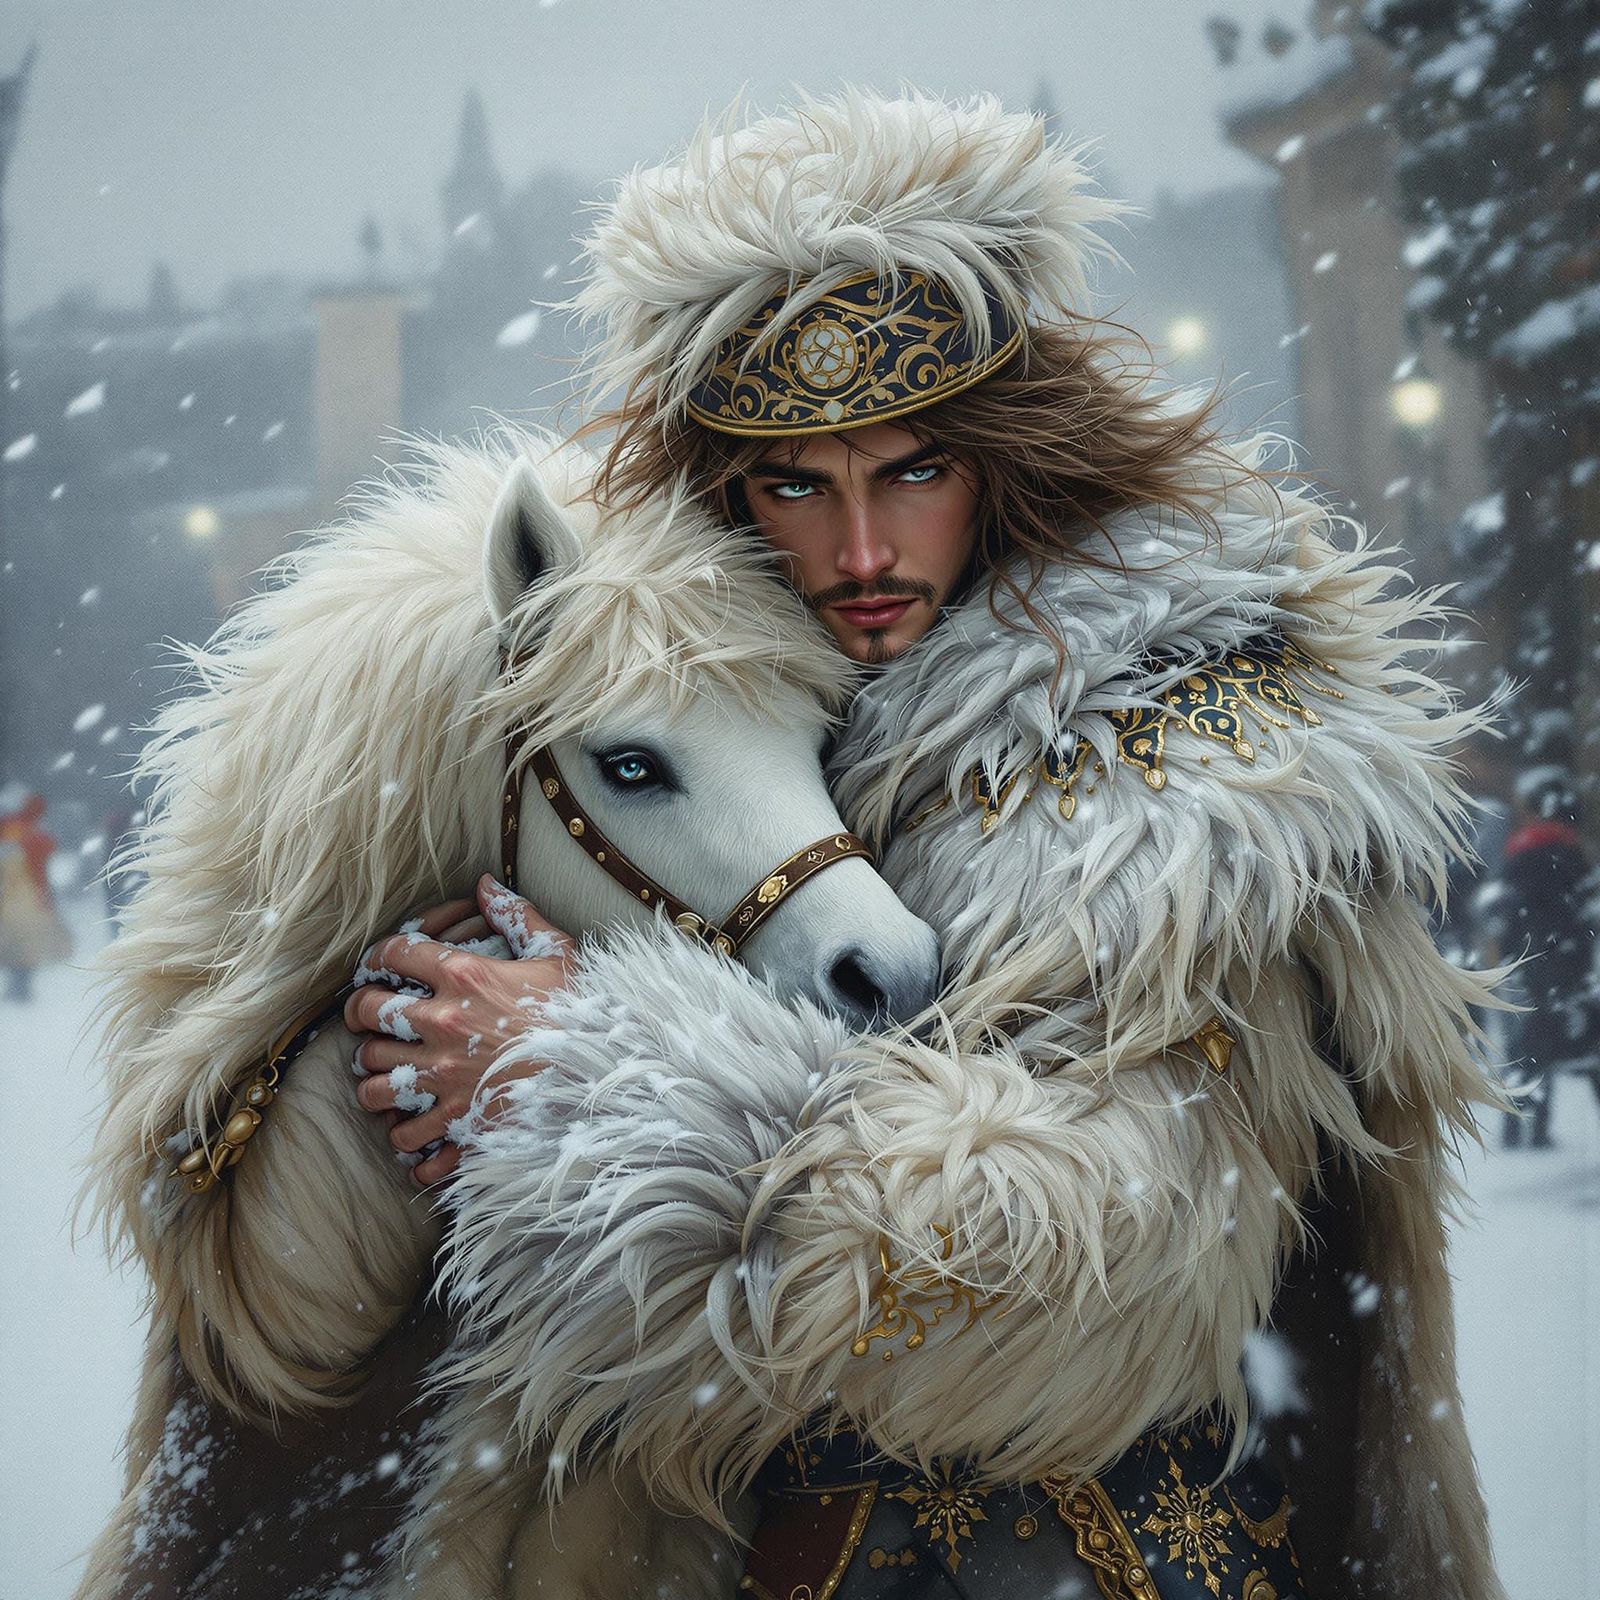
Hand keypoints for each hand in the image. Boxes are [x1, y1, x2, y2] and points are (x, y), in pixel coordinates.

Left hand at [346, 874, 575, 1185]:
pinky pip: (406, 1134)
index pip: (394, 954)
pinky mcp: (456, 1119)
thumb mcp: (557, 953)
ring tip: (383, 1072)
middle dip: (359, 1013)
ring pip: (373, 1077)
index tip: (375, 966)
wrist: (604, 1074)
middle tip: (366, 1017)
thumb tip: (486, 883)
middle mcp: (443, 1023)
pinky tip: (411, 1124)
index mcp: (464, 976)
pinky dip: (403, 1134)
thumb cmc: (581, 1012)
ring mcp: (445, 1075)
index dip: (375, 956)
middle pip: (368, 1013)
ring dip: (372, 1075)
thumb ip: (517, 915)